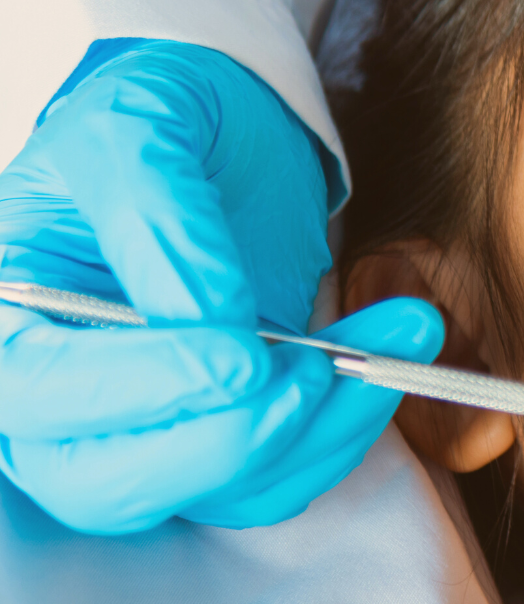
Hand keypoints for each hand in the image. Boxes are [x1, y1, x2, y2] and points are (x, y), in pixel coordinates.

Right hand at [0, 41, 437, 531]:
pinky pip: (279, 473)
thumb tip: (210, 321)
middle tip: (319, 372)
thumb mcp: (139, 131)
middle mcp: (58, 395)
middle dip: (232, 441)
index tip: (244, 357)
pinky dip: (347, 427)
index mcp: (8, 320)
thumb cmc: (158, 115)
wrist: (229, 122)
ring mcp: (144, 422)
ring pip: (216, 488)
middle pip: (113, 484)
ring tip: (404, 334)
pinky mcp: (224, 426)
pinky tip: (395, 351)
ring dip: (322, 428)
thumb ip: (159, 221)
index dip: (143, 390)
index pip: (43, 395)